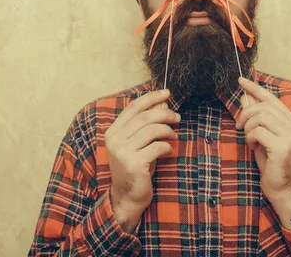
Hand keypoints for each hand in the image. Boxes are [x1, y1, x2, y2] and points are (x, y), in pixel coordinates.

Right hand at [105, 89, 179, 231]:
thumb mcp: (137, 144)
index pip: (133, 107)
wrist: (127, 197)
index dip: (151, 98)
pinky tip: (169, 151)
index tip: (166, 93)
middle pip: (144, 117)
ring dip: (168, 130)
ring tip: (174, 136)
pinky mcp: (134, 164)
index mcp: (113, 132)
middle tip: (177, 118)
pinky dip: (167, 147)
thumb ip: (144, 126)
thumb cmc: (135, 167)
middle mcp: (115, 140)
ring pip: (152, 130)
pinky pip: (157, 147)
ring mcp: (123, 152)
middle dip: (164, 114)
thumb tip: (162, 104)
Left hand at [237, 77, 290, 229]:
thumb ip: (256, 117)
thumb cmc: (271, 162)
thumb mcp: (261, 135)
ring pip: (259, 117)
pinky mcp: (283, 146)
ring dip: (247, 128)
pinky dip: (250, 138)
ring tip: (249, 140)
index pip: (271, 98)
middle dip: (245, 114)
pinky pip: (257, 131)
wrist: (282, 187)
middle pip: (262, 106)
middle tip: (239, 127)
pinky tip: (253, 147)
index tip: (240, 80)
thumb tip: (245, 96)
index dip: (254, 87)